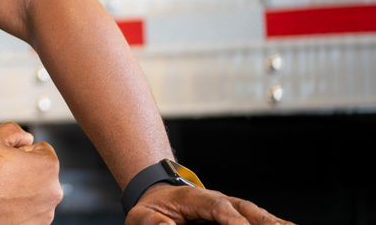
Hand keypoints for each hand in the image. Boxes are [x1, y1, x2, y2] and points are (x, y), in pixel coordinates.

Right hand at [0, 122, 62, 224]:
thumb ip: (13, 130)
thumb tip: (26, 137)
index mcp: (48, 166)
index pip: (42, 149)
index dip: (22, 150)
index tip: (8, 159)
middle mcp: (53, 190)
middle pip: (41, 172)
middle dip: (25, 170)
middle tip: (2, 174)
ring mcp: (46, 212)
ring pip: (37, 192)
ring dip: (24, 189)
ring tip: (1, 190)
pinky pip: (32, 210)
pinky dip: (21, 207)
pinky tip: (4, 204)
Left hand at [125, 182, 294, 224]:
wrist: (159, 197)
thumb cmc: (152, 210)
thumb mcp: (142, 216)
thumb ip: (153, 223)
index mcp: (196, 198)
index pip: (218, 208)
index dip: (232, 220)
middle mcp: (220, 201)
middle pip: (246, 210)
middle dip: (263, 222)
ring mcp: (233, 208)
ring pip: (258, 215)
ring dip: (275, 223)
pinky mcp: (240, 217)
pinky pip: (261, 220)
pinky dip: (276, 224)